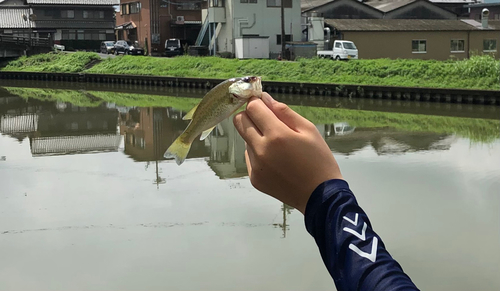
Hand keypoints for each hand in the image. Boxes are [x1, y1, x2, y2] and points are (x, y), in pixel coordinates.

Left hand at [233, 92, 342, 213]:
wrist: (320, 196)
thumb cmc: (319, 160)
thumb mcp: (308, 130)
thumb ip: (284, 112)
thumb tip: (265, 98)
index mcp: (276, 135)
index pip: (252, 108)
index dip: (257, 102)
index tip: (264, 104)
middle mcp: (260, 150)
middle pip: (239, 121)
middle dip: (250, 116)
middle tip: (266, 120)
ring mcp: (255, 166)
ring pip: (244, 139)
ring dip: (255, 135)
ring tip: (278, 146)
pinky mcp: (254, 178)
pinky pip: (249, 157)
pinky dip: (258, 153)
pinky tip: (276, 160)